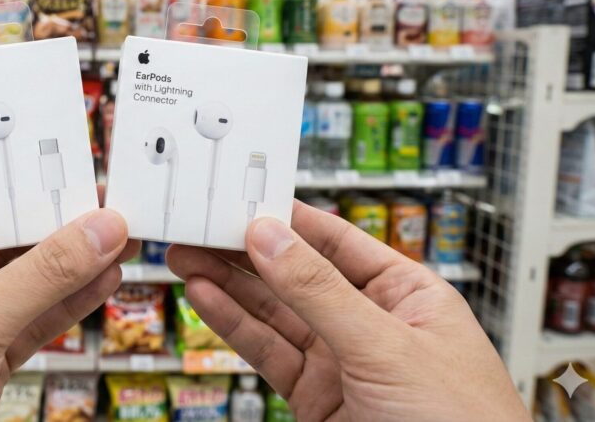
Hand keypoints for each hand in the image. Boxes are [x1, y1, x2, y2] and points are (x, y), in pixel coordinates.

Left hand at [0, 187, 136, 421]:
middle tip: (104, 203)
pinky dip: (68, 304)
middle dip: (52, 224)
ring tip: (119, 238)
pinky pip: (33, 322)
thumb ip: (38, 277)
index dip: (5, 179)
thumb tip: (97, 231)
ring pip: (24, 283)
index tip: (55, 163)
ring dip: (71, 265)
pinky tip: (102, 282)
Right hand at [166, 200, 528, 421]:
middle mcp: (371, 323)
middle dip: (245, 251)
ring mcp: (341, 362)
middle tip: (198, 226)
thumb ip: (322, 293)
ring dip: (228, 286)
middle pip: (296, 274)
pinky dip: (234, 326)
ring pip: (274, 313)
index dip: (288, 218)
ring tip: (186, 257)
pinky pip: (268, 352)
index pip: (337, 240)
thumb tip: (271, 238)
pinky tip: (205, 299)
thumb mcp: (387, 348)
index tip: (242, 196)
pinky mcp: (316, 398)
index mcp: (408, 294)